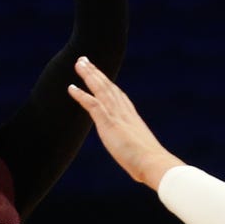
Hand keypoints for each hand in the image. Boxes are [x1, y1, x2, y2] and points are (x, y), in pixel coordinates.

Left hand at [68, 56, 183, 189]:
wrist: (153, 163)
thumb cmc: (150, 163)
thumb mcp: (142, 152)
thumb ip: (136, 149)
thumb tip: (136, 158)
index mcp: (132, 117)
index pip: (117, 95)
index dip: (107, 83)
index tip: (100, 74)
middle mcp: (124, 111)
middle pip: (108, 86)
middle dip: (96, 72)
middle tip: (84, 60)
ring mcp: (116, 115)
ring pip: (100, 89)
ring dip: (88, 75)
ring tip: (79, 63)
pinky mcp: (109, 123)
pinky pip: (92, 104)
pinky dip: (81, 94)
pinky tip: (71, 87)